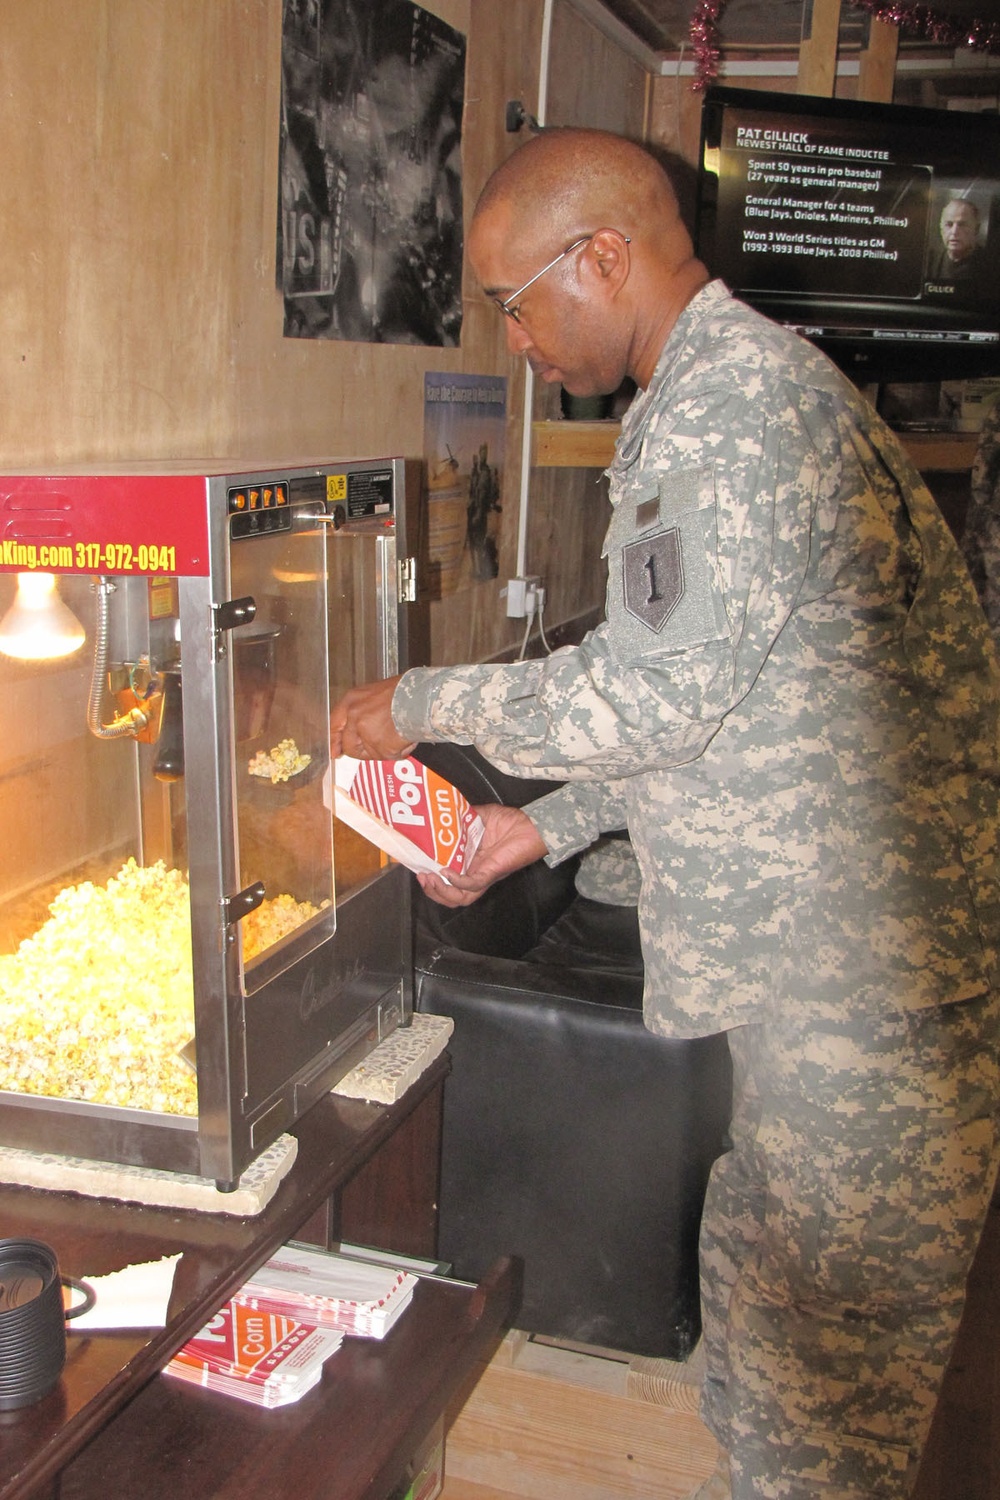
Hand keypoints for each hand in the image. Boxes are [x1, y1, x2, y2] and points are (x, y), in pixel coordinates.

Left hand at [330, 676, 415, 759]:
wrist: (421, 695)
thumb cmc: (404, 691)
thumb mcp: (375, 694)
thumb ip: (361, 712)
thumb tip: (353, 732)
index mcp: (352, 701)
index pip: (334, 725)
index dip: (334, 741)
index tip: (334, 752)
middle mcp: (355, 716)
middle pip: (350, 746)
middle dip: (362, 751)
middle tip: (379, 746)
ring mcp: (367, 733)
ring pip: (370, 754)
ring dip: (384, 750)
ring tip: (399, 735)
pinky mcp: (382, 746)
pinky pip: (388, 757)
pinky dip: (399, 752)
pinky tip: (406, 738)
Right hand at [416, 803, 548, 907]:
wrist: (530, 824)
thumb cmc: (509, 821)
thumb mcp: (477, 816)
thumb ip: (458, 818)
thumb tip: (440, 813)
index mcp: (469, 863)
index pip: (445, 879)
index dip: (430, 878)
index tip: (415, 867)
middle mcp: (474, 873)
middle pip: (450, 895)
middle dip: (432, 891)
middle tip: (422, 877)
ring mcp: (483, 875)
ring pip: (459, 897)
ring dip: (441, 892)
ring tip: (429, 879)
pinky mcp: (491, 873)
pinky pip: (472, 885)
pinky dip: (457, 882)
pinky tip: (446, 872)